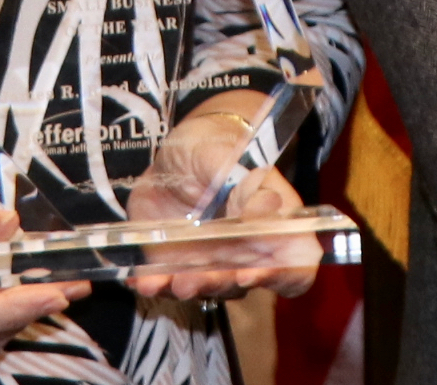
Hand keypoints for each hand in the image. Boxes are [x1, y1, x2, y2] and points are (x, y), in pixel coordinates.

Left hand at [124, 94, 322, 302]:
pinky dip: (153, 284)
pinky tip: (140, 280)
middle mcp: (247, 252)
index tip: (249, 274)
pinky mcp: (177, 264)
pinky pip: (168, 284)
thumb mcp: (226, 154)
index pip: (295, 268)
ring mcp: (211, 262)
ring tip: (162, 281)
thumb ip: (246, 183)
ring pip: (205, 288)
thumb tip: (267, 209)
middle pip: (242, 284)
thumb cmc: (214, 147)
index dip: (280, 277)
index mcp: (274, 225)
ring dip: (184, 289)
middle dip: (215, 284)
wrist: (176, 151)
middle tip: (192, 279)